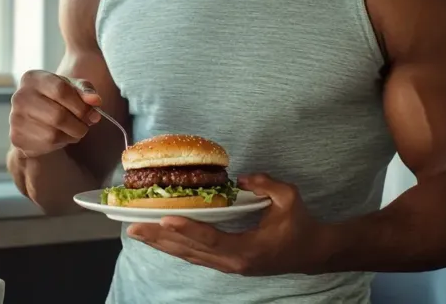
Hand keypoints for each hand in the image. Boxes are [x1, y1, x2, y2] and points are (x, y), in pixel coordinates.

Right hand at [9, 70, 102, 157]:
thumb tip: (95, 100)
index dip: (81, 105)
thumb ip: (85, 91)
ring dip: (71, 135)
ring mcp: (16, 118)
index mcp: (33, 78)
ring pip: (54, 133)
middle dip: (79, 124)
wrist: (32, 120)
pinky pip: (47, 144)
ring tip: (72, 130)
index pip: (61, 90)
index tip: (93, 112)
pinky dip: (60, 143)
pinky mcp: (17, 138)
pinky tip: (59, 136)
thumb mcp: (71, 88)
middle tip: (85, 125)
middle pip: (58, 115)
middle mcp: (20, 97)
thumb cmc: (54, 100)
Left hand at [125, 173, 331, 275]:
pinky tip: (158, 239)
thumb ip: (266, 185)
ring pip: (188, 255)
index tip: (165, 218)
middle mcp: (233, 263)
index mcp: (247, 250)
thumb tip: (242, 178)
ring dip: (161, 244)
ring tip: (136, 232)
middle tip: (132, 226)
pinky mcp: (226, 263)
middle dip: (160, 238)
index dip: (187, 229)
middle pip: (190, 250)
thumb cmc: (301, 225)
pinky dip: (174, 246)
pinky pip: (195, 255)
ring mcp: (228, 266)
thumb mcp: (289, 198)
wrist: (313, 252)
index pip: (211, 239)